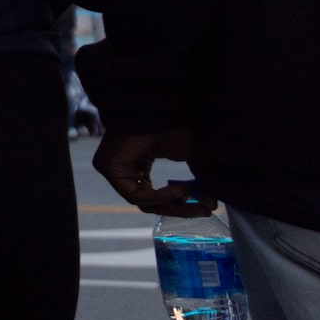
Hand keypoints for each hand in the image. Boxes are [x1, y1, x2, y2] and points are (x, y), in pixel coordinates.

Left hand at [93, 127, 209, 212]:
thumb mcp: (193, 158)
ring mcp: (114, 168)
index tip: (207, 210)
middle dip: (180, 209)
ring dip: (172, 204)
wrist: (159, 107)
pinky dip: (158, 196)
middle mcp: (126, 168)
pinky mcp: (107, 167)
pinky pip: (133, 194)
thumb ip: (200, 182)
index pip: (158, 197)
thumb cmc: (174, 126)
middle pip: (152, 203)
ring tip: (192, 196)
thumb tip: (212, 206)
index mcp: (141, 164)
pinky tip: (178, 191)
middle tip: (205, 211)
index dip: (182, 206)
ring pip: (144, 202)